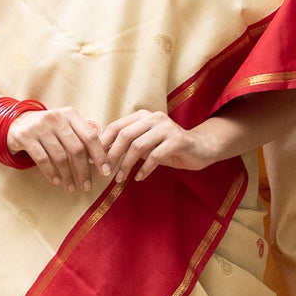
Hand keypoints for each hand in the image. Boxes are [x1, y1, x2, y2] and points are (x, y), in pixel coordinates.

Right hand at [4, 104, 108, 192]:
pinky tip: (56, 181)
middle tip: (87, 186)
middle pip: (76, 149)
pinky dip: (51, 173)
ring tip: (71, 187)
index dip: (100, 155)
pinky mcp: (25, 136)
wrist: (16, 121)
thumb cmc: (48, 128)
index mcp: (70, 114)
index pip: (90, 136)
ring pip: (60, 156)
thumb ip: (81, 136)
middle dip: (84, 171)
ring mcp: (39, 126)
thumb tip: (100, 159)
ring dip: (68, 176)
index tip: (106, 171)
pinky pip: (42, 159)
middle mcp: (55, 117)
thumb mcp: (64, 125)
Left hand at [99, 109, 218, 182]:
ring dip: (126, 165)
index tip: (95, 160)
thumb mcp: (146, 145)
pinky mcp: (178, 140)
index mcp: (143, 116)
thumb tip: (102, 156)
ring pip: (138, 146)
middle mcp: (154, 118)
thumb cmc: (168, 148)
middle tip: (105, 172)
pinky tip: (139, 178)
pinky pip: (155, 156)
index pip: (117, 126)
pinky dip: (144, 169)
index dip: (104, 143)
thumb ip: (128, 146)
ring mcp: (167, 128)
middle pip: (125, 135)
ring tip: (120, 179)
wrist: (201, 148)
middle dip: (112, 155)